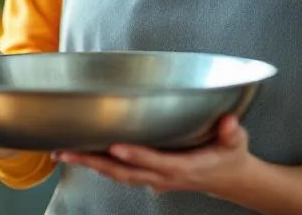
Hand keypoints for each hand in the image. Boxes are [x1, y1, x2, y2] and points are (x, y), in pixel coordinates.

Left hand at [54, 114, 250, 197]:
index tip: (116, 146)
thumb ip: (231, 132)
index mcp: (183, 168)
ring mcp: (154, 179)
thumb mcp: (236, 143)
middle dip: (95, 162)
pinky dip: (99, 166)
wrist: (229, 180)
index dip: (136, 155)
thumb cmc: (229, 157)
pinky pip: (120, 173)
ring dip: (90, 164)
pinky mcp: (149, 176)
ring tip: (64, 153)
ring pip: (117, 174)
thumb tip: (228, 121)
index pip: (155, 162)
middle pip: (124, 172)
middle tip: (69, 151)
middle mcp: (164, 176)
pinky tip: (82, 156)